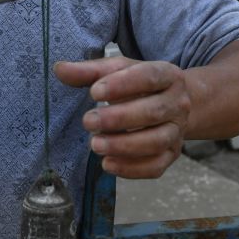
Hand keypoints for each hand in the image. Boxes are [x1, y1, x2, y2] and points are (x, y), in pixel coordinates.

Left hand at [54, 55, 191, 178]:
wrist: (171, 105)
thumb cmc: (139, 85)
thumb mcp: (118, 71)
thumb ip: (89, 72)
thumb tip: (60, 69)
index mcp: (168, 75)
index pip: (150, 76)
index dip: (122, 84)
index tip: (94, 92)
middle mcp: (178, 104)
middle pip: (154, 112)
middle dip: (119, 119)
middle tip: (88, 122)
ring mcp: (176, 131)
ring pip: (156, 141)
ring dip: (124, 146)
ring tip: (95, 145)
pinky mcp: (171, 154)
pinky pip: (156, 167)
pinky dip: (131, 169)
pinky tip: (107, 164)